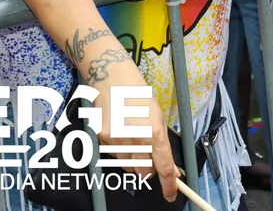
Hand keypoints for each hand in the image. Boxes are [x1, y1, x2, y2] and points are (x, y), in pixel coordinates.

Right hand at [88, 53, 178, 201]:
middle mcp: (135, 138)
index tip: (170, 194)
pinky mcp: (102, 138)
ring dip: (133, 160)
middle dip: (148, 170)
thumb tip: (170, 170)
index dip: (168, 185)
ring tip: (132, 136)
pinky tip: (120, 131)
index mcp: (153, 132)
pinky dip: (120, 150)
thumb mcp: (158, 117)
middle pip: (143, 173)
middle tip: (148, 155)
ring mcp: (116, 139)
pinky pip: (114, 155)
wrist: (112, 78)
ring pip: (128, 166)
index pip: (163, 168)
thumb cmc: (138, 95)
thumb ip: (163, 145)